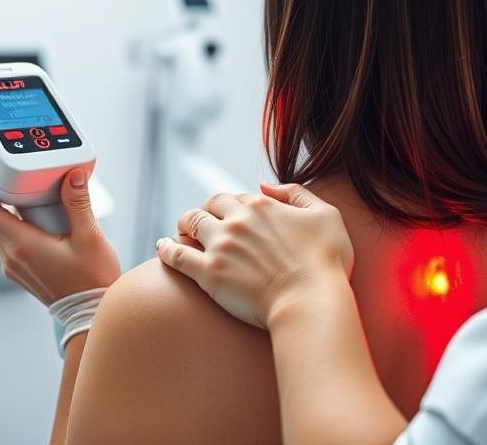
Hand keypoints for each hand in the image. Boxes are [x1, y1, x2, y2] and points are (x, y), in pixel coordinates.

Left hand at [0, 169, 120, 305]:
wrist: (92, 313)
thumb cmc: (92, 281)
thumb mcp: (90, 237)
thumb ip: (78, 203)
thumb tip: (73, 176)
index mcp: (23, 246)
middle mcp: (12, 258)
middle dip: (1, 197)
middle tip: (21, 182)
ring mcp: (15, 268)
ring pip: (1, 233)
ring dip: (12, 215)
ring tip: (37, 202)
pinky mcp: (21, 274)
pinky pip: (10, 245)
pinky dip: (19, 230)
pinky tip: (43, 225)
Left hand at [156, 183, 353, 328]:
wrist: (310, 302)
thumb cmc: (325, 262)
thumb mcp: (326, 214)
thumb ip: (296, 193)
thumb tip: (264, 185)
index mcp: (262, 205)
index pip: (237, 197)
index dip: (233, 206)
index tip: (233, 217)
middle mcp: (237, 220)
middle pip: (209, 206)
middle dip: (205, 210)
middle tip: (201, 221)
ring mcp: (220, 247)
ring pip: (190, 224)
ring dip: (184, 224)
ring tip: (180, 232)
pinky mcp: (208, 274)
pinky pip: (176, 256)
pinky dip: (166, 249)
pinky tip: (161, 248)